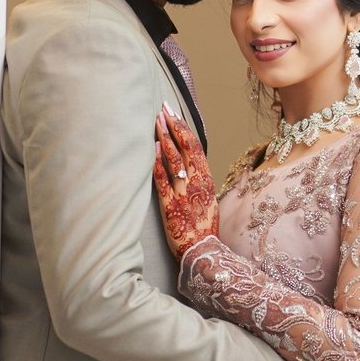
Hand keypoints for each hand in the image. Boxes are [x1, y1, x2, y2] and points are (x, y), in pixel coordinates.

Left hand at [152, 105, 217, 257]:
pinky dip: (158, 162)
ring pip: (174, 159)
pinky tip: (152, 148)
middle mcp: (196, 182)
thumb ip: (198, 183)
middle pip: (186, 147)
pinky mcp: (171, 204)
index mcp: (206, 180)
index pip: (195, 147)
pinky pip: (164, 179)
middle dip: (173, 126)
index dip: (183, 129)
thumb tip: (189, 168)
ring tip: (155, 122)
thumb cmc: (203, 228)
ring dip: (164, 138)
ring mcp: (184, 193)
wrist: (202, 251)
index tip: (173, 114)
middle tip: (162, 109)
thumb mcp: (206, 201)